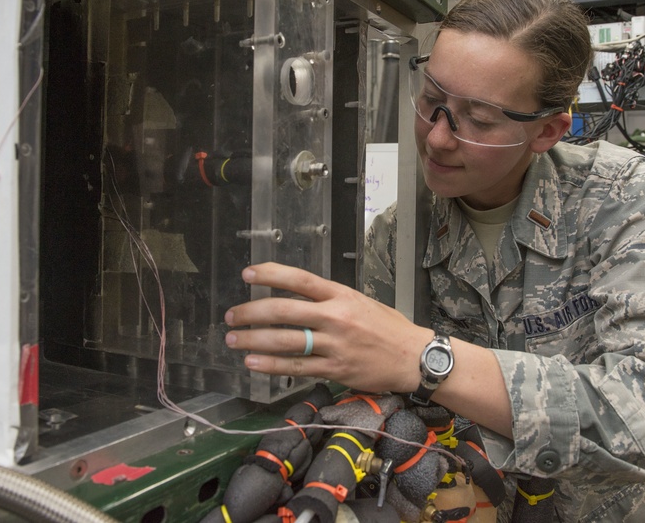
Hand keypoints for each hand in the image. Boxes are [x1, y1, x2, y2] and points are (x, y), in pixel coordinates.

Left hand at [224, 262, 429, 393]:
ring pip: (285, 341)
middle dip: (251, 312)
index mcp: (341, 295)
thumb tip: (296, 297)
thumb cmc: (388, 328)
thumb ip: (330, 299)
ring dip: (253, 340)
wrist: (413, 357)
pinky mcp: (335, 369)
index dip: (271, 275)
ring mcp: (334, 345)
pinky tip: (253, 363)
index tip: (247, 274)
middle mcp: (336, 317)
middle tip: (231, 316)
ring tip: (233, 340)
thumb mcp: (360, 302)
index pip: (300, 280)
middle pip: (284, 311)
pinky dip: (272, 366)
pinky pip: (297, 367)